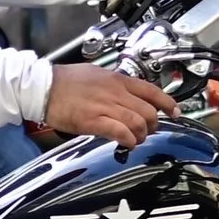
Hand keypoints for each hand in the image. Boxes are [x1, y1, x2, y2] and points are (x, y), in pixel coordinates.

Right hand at [43, 63, 177, 150]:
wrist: (43, 87)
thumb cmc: (65, 81)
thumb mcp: (96, 75)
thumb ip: (114, 85)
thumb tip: (126, 95)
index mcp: (117, 79)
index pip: (152, 91)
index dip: (167, 103)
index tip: (175, 112)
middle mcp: (116, 92)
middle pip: (148, 111)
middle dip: (152, 125)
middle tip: (147, 131)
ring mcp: (105, 107)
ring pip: (138, 123)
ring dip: (141, 135)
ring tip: (135, 140)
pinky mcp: (94, 121)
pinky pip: (120, 132)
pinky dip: (128, 140)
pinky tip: (126, 144)